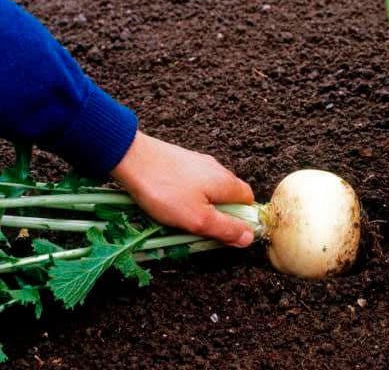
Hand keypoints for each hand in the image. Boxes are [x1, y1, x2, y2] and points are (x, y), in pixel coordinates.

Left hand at [111, 131, 254, 246]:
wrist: (132, 158)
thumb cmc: (166, 191)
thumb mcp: (198, 219)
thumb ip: (226, 229)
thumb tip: (249, 236)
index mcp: (227, 183)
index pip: (249, 201)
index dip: (242, 218)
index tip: (226, 232)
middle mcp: (218, 169)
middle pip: (230, 194)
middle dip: (221, 212)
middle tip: (201, 227)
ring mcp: (199, 162)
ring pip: (210, 187)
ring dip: (203, 203)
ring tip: (182, 215)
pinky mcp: (181, 159)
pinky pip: (193, 180)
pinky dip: (188, 193)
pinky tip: (171, 199)